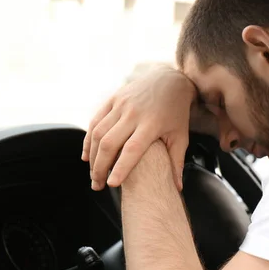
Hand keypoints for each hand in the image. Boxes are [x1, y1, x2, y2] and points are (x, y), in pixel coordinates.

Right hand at [83, 66, 204, 190]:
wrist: (169, 80)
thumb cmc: (177, 113)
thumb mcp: (180, 136)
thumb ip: (176, 162)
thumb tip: (177, 188)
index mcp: (152, 124)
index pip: (132, 149)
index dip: (121, 168)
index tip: (112, 185)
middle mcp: (134, 113)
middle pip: (110, 143)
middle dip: (100, 167)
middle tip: (97, 185)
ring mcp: (121, 105)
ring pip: (98, 133)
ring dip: (92, 156)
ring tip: (93, 175)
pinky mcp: (112, 99)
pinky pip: (95, 121)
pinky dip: (88, 140)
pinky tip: (87, 156)